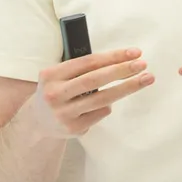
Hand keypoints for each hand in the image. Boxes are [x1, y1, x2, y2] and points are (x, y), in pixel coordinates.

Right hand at [23, 48, 153, 137]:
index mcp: (51, 74)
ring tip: (145, 79)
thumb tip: (121, 59)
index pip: (88, 62)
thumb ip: (81, 68)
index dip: (113, 56)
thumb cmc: (57, 90)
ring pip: (102, 99)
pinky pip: (100, 113)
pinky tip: (110, 100)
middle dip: (122, 70)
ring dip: (127, 88)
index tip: (134, 53)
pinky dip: (109, 104)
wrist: (37, 121)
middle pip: (96, 79)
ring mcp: (64, 113)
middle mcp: (55, 94)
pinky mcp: (73, 128)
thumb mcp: (59, 75)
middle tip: (143, 64)